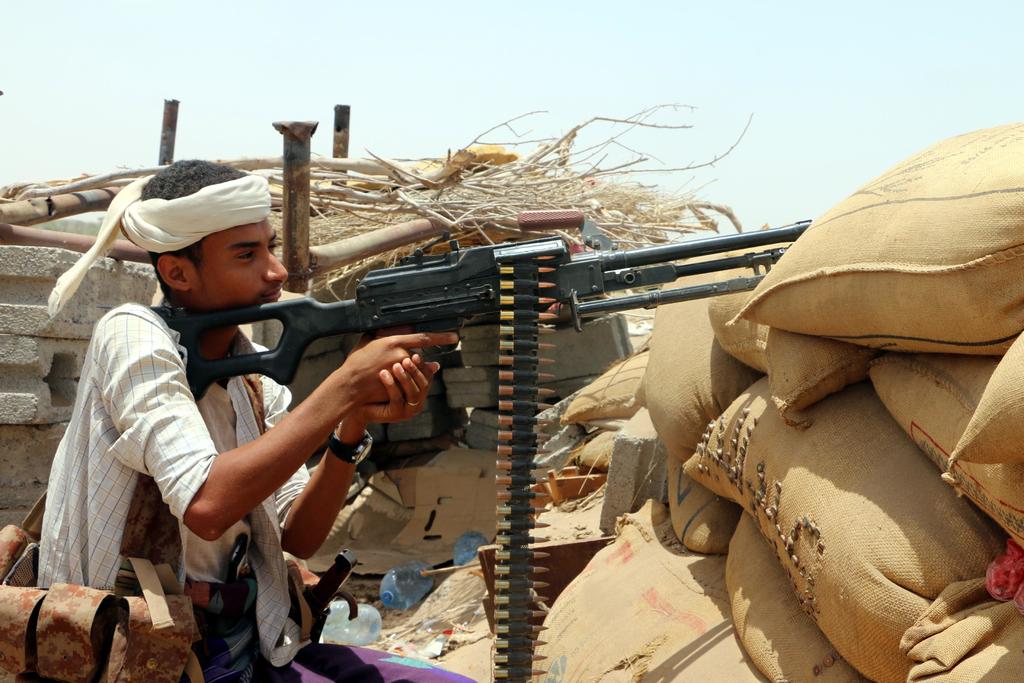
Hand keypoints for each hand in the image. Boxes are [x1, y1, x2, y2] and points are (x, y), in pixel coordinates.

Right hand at [335, 331, 456, 403]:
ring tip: (396, 374)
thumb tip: (382, 327)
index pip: (424, 338)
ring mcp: (402, 370)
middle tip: (401, 365)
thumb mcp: (367, 343)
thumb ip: (379, 334)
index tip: (454, 337)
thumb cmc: (356, 363)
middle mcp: (400, 354)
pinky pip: (411, 382)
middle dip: (413, 361)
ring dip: (410, 372)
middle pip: (418, 356)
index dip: (441, 337)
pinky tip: (397, 383)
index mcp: (394, 341)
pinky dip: (408, 381)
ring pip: (415, 369)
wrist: (350, 384)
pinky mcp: (400, 384)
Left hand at [360, 354, 440, 423]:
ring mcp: (408, 411)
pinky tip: (383, 373)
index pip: (427, 377)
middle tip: (405, 359)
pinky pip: (397, 399)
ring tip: (395, 366)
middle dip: (415, 371)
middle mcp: (417, 403)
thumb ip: (403, 360)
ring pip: (413, 393)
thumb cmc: (375, 384)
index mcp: (419, 392)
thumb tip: (415, 346)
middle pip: (424, 385)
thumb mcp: (392, 370)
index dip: (422, 366)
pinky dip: (391, 385)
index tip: (415, 354)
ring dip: (405, 378)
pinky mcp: (396, 415)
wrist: (358, 402)